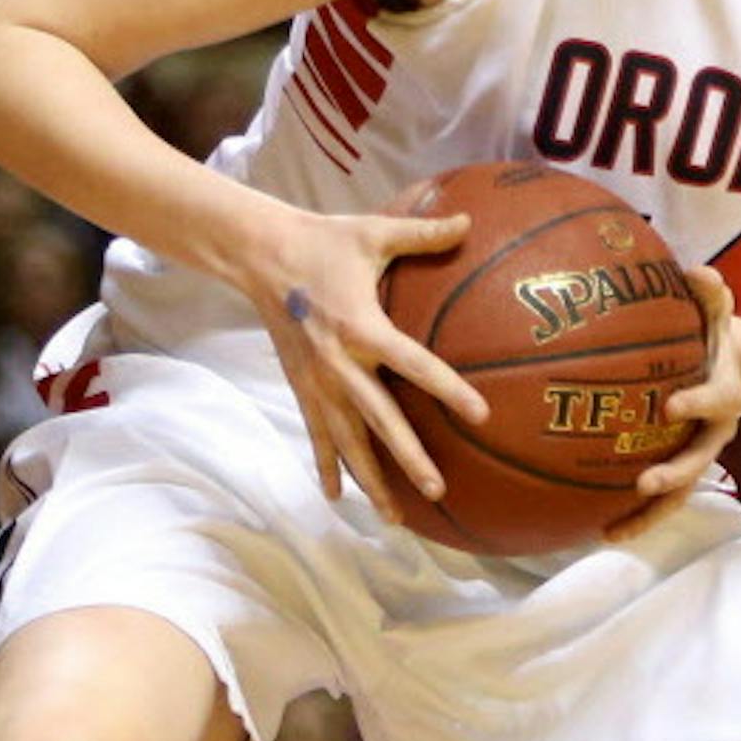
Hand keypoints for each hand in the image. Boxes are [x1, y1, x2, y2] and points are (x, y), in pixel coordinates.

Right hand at [248, 203, 488, 524]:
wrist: (260, 255)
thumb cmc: (324, 240)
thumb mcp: (373, 233)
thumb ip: (424, 233)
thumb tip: (471, 221)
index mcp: (363, 327)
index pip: (415, 365)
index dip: (449, 389)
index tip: (480, 415)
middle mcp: (339, 364)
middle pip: (379, 421)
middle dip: (408, 458)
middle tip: (438, 490)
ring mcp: (317, 382)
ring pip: (347, 442)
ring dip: (370, 480)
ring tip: (396, 518)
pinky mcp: (300, 387)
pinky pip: (316, 435)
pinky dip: (327, 467)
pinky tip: (335, 498)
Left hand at [604, 264, 740, 540]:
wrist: (718, 362)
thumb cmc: (705, 331)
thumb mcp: (712, 308)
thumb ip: (709, 293)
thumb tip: (702, 273)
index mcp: (726, 393)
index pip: (718, 400)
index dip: (697, 404)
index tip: (670, 404)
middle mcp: (714, 432)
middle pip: (699, 460)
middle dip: (674, 473)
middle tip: (645, 482)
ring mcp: (695, 455)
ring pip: (678, 493)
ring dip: (650, 513)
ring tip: (615, 531)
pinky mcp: (674, 470)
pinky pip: (657, 501)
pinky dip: (633, 518)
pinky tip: (597, 532)